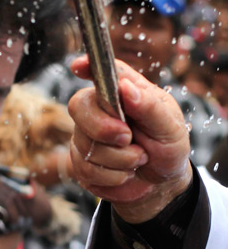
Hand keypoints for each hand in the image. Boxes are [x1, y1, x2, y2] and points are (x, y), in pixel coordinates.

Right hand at [68, 56, 192, 222]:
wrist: (160, 182)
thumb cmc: (167, 147)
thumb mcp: (170, 127)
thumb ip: (150, 107)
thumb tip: (126, 88)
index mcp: (122, 92)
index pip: (100, 71)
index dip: (86, 66)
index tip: (78, 67)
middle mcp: (99, 109)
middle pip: (79, 106)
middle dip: (104, 128)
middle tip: (128, 138)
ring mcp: (85, 135)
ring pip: (86, 144)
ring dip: (119, 159)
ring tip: (138, 158)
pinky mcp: (80, 162)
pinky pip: (85, 168)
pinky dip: (112, 176)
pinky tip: (125, 172)